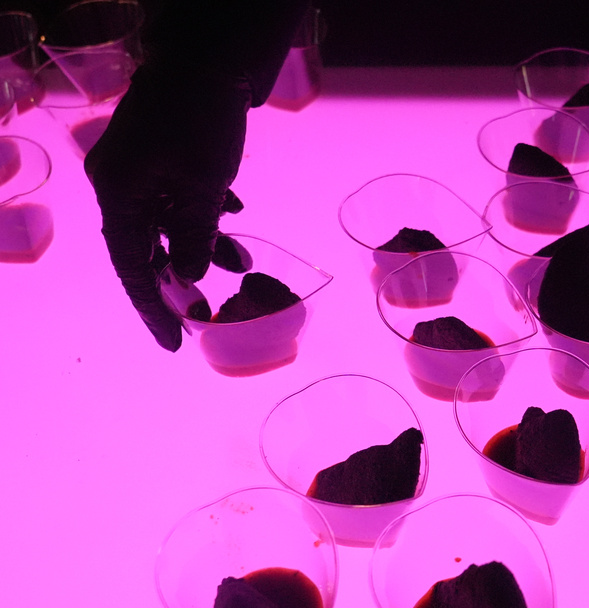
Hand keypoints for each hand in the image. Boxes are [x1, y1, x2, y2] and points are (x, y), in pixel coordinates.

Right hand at [85, 62, 253, 350]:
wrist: (207, 57)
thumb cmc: (202, 120)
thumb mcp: (203, 186)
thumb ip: (196, 235)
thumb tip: (192, 278)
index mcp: (119, 194)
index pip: (132, 266)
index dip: (153, 306)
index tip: (174, 342)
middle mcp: (122, 183)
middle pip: (148, 248)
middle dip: (182, 278)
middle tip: (209, 311)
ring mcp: (142, 167)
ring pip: (169, 222)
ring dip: (204, 244)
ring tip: (242, 263)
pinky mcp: (163, 155)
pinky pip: (179, 197)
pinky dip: (205, 212)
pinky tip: (234, 217)